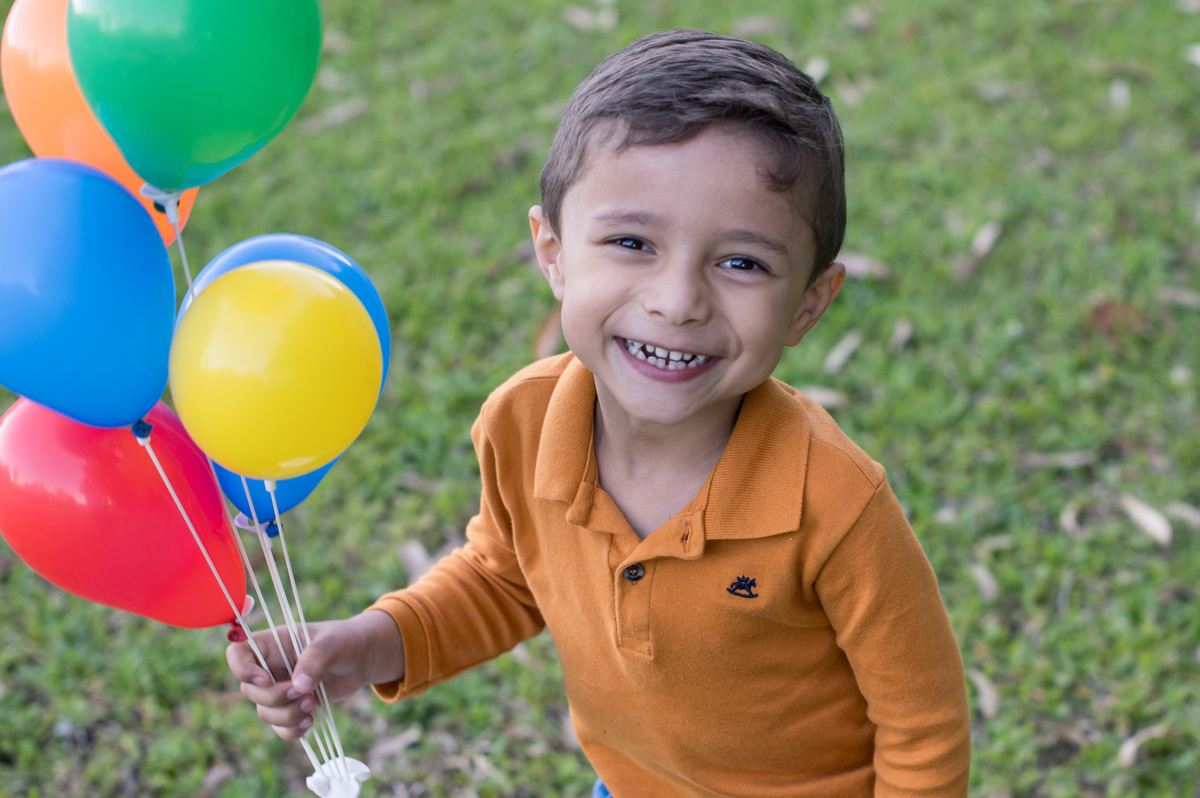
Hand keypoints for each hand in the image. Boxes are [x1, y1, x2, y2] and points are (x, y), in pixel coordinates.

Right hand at [225, 610, 403, 740]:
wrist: (362, 658)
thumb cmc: (345, 641)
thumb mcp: (334, 643)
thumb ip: (316, 659)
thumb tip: (299, 687)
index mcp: (273, 643)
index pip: (237, 653)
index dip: (243, 670)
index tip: (267, 679)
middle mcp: (271, 667)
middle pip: (249, 690)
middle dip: (275, 697)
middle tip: (304, 692)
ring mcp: (280, 689)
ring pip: (264, 712)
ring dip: (287, 715)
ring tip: (313, 703)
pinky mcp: (292, 707)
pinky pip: (279, 728)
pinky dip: (292, 730)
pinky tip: (311, 721)